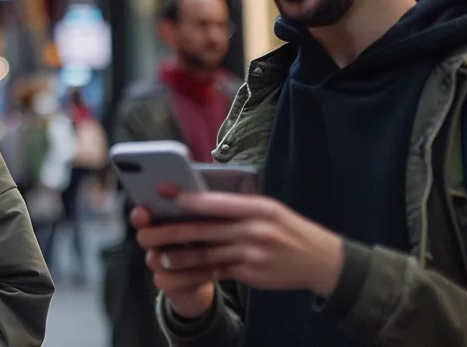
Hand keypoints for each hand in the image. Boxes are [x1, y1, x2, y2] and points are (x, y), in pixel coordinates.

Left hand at [132, 187, 343, 312]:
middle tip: (144, 231)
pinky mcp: (250, 274)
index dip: (187, 198)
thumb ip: (238, 204)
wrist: (321, 260)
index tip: (162, 193)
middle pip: (203, 230)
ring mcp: (252, 255)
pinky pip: (215, 273)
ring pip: (205, 255)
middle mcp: (255, 230)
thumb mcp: (270, 208)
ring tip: (154, 254)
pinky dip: (193, 273)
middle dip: (169, 230)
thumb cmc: (289, 228)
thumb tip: (198, 197)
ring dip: (177, 256)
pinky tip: (175, 272)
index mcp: (258, 207)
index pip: (216, 202)